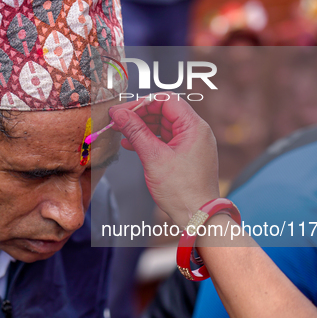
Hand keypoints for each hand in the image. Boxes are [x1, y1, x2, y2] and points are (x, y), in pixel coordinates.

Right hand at [109, 95, 219, 226]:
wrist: (198, 216)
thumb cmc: (182, 190)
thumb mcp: (153, 157)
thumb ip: (136, 132)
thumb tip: (119, 114)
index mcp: (194, 127)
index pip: (167, 101)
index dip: (142, 102)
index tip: (123, 110)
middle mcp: (196, 131)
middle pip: (164, 112)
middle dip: (140, 115)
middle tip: (118, 120)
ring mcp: (192, 144)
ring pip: (163, 126)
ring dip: (142, 128)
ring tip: (121, 132)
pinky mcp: (186, 155)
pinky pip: (165, 140)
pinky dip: (149, 140)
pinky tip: (131, 145)